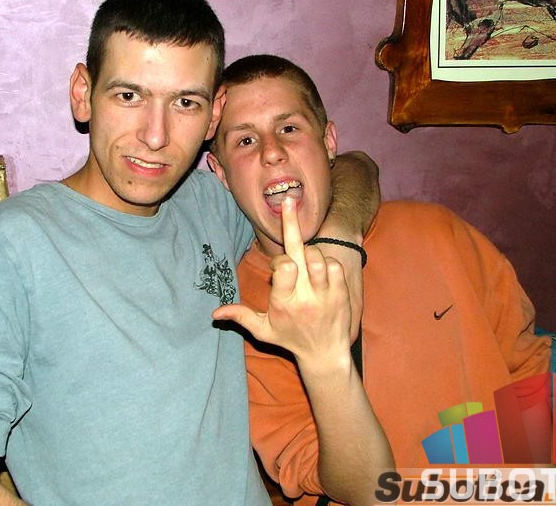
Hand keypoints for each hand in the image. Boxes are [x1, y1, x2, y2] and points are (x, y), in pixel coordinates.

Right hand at [213, 197, 351, 364]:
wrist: (325, 355)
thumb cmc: (291, 339)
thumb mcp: (263, 331)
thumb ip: (241, 316)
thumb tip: (214, 314)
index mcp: (284, 303)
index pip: (284, 268)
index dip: (279, 261)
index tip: (279, 267)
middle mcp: (305, 297)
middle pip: (301, 253)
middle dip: (292, 224)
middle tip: (287, 200)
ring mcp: (326, 294)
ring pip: (318, 257)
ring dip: (310, 254)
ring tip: (306, 264)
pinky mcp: (342, 293)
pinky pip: (334, 265)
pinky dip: (326, 262)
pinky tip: (321, 271)